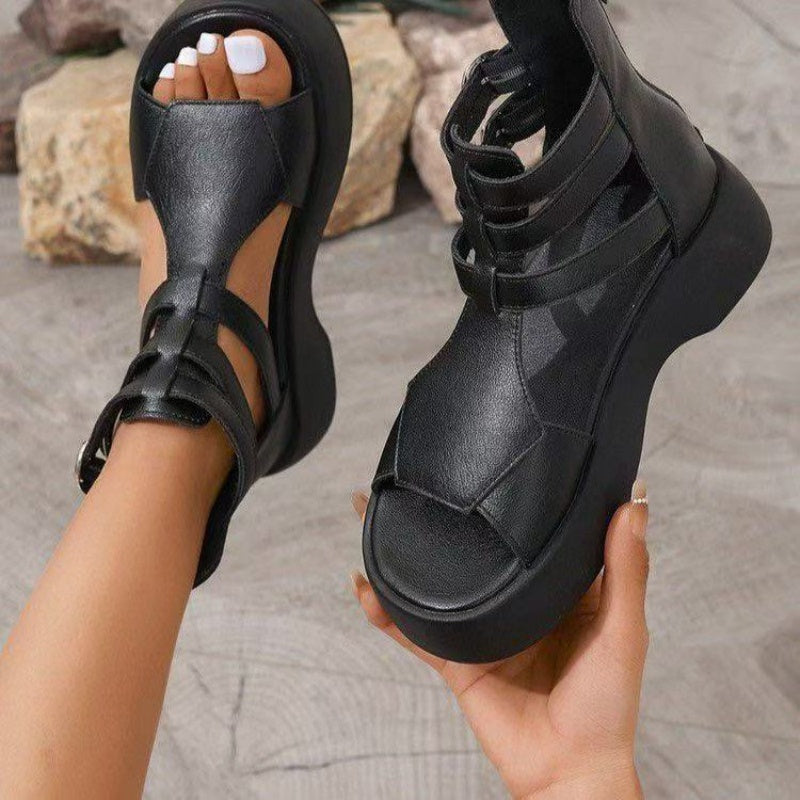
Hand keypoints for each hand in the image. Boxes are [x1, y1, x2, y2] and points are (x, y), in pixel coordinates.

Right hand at [351, 482, 649, 799]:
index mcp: (559, 586)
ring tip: (369, 511)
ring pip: (435, 577)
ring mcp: (482, 625)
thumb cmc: (607, 707)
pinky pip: (414, 628)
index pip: (533, 526)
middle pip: (473, 545)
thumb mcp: (624, 631)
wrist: (567, 771)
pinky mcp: (456, 656)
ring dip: (401, 547)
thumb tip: (635, 499)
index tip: (493, 449)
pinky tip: (363, 583)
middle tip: (413, 472)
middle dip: (440, 511)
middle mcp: (517, 599)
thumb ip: (626, 569)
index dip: (513, 491)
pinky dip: (385, 609)